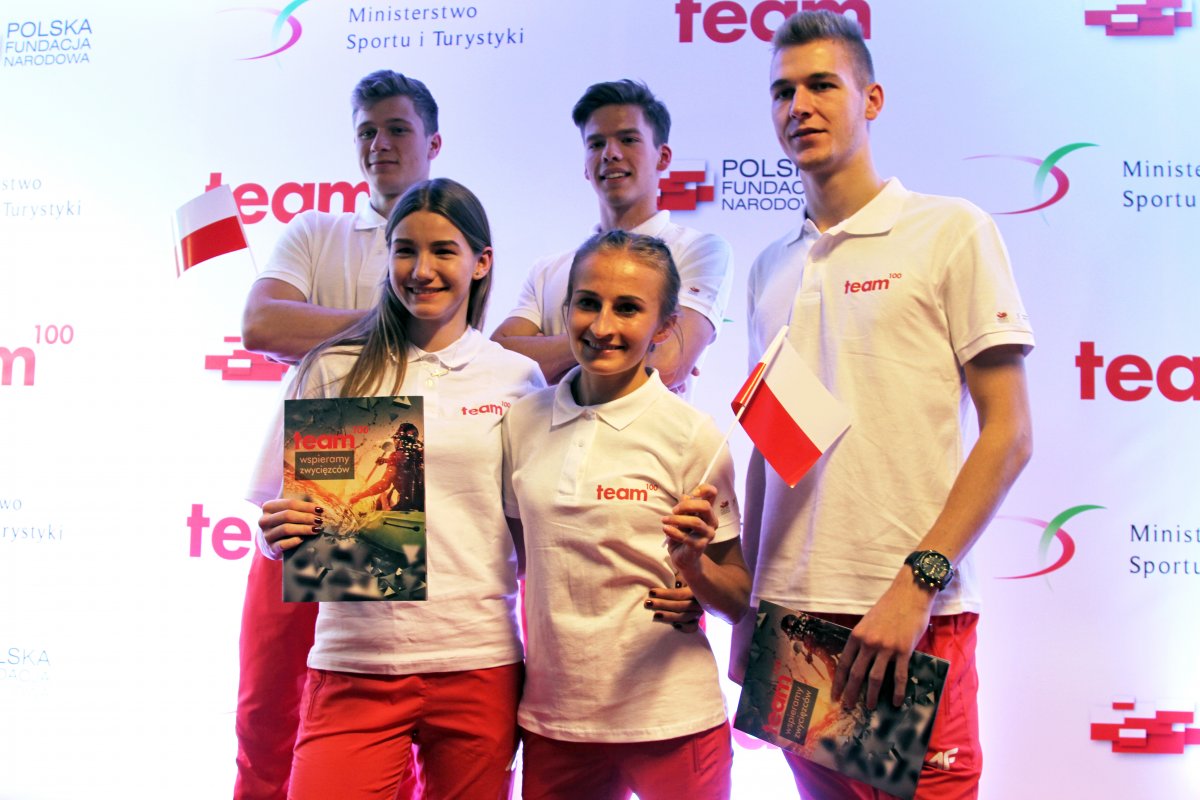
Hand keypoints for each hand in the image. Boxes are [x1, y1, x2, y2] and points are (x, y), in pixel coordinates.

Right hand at [257, 498, 322, 559]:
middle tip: (319, 520)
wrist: (271, 543)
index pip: (290, 503)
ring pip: (286, 529)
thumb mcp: (287, 512)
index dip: (306, 506)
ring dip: (304, 529)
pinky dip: (295, 541)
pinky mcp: (271, 548)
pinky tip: (303, 539)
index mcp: (268, 507)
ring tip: (316, 529)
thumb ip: (299, 507)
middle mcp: (264, 520)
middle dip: (306, 517)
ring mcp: (266, 535)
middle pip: (288, 515)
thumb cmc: (283, 523)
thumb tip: (318, 506)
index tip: (320, 510)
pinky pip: (283, 544)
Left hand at [643, 576, 702, 631]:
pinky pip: (692, 627)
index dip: (665, 594)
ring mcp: (697, 613)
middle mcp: (698, 602)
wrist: (695, 591)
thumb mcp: (680, 575)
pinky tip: (674, 626)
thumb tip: (670, 574)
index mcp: (695, 589)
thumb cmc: (682, 580)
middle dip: (662, 605)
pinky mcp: (695, 622)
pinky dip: (684, 627)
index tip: (651, 592)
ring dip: (669, 616)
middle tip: (648, 603)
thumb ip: (677, 576)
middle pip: (680, 606)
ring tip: (655, 615)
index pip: (679, 594)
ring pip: (684, 617)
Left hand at [661, 484, 717, 573]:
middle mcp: (711, 522)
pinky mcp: (700, 546)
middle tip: (673, 511)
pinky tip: (666, 529)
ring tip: (664, 520)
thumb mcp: (681, 518)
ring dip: (677, 519)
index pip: (712, 494)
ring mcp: (708, 535)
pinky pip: (686, 537)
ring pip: (695, 522)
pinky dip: (674, 531)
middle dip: (686, 506)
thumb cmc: (682, 534)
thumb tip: (685, 497)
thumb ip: (684, 507)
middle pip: (705, 506)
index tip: (692, 493)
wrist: (682, 557)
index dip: (704, 489)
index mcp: (707, 512)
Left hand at [832, 578, 934, 708]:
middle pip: (857, 674)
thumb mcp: (867, 622)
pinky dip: (898, 691)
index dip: (839, 682)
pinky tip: (896, 702)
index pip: (844, 663)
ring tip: (870, 707)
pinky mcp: (904, 651)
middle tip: (848, 707)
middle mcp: (869, 643)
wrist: (909, 595)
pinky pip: (899, 676)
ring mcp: (886, 648)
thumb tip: (858, 660)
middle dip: (851, 693)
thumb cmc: (888, 608)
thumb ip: (862, 640)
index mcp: (857, 635)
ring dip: (872, 696)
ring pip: (876, 678)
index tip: (835, 695)